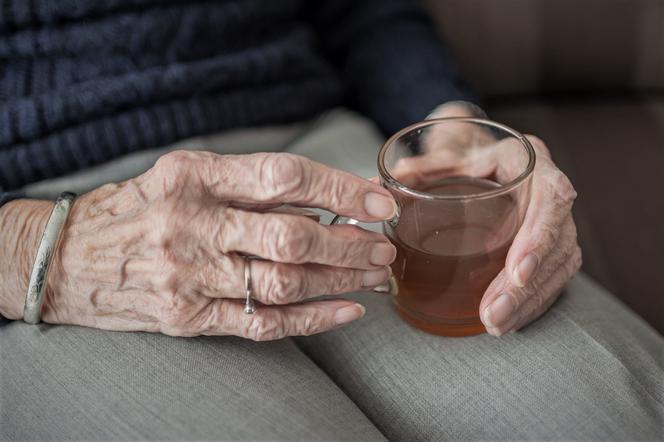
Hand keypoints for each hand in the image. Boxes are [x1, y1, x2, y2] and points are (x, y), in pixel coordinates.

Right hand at [21, 151, 397, 339]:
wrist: (65, 256)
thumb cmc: (136, 209)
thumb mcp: (183, 175)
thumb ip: (246, 185)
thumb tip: (323, 198)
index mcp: (193, 176)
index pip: (283, 175)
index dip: (339, 188)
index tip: (377, 202)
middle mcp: (191, 224)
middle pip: (291, 235)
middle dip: (349, 243)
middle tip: (383, 247)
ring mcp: (188, 275)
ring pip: (284, 282)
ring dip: (340, 280)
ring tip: (373, 275)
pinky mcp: (187, 317)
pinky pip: (262, 323)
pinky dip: (312, 320)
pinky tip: (346, 311)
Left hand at [399, 102, 581, 335]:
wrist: (479, 154)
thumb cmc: (462, 154)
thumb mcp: (442, 154)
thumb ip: (417, 168)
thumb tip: (377, 184)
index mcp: (527, 159)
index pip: (551, 196)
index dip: (539, 236)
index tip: (516, 272)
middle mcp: (547, 188)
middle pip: (558, 240)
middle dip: (527, 285)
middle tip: (493, 314)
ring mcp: (554, 217)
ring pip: (560, 264)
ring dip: (529, 300)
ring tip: (496, 325)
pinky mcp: (550, 242)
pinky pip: (554, 275)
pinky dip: (533, 302)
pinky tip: (509, 321)